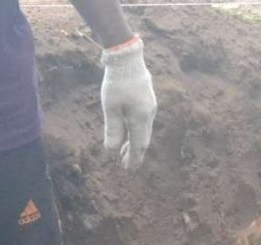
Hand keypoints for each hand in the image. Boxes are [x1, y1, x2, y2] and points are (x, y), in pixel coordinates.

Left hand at [100, 38, 156, 169]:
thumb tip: (111, 150)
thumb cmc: (117, 82)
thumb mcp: (110, 107)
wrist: (127, 57)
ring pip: (143, 130)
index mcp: (141, 119)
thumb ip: (112, 129)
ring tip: (124, 151)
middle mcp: (149, 114)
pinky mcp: (147, 99)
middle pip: (143, 139)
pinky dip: (136, 130)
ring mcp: (150, 106)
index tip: (128, 170)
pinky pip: (143, 120)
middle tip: (125, 165)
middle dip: (134, 153)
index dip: (133, 159)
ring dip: (134, 142)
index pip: (138, 145)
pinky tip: (129, 131)